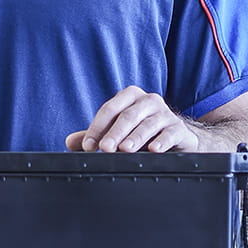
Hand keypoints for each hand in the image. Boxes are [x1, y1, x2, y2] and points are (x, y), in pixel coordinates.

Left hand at [68, 87, 202, 152]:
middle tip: (105, 149)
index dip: (97, 128)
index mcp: (130, 97)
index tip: (87, 146)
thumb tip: (69, 142)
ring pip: (148, 124)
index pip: (110, 109)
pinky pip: (170, 133)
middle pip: (128, 116)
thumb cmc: (143, 132)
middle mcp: (148, 101)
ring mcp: (165, 113)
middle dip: (115, 133)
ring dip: (136, 137)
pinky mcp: (178, 128)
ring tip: (125, 150)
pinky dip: (161, 141)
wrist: (177, 138)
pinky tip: (153, 150)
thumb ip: (97, 136)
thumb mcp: (118, 133)